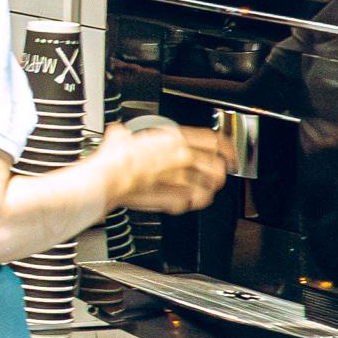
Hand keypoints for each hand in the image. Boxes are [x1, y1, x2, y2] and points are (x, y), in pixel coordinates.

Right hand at [103, 117, 229, 215]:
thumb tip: (118, 134)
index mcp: (173, 138)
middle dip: (221, 173)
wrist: (110, 176)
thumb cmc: (114, 158)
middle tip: (218, 176)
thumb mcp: (119, 137)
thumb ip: (123, 135)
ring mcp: (182, 178)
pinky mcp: (176, 197)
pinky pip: (194, 202)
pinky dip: (192, 204)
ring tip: (204, 192)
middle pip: (217, 165)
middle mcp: (183, 157)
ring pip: (211, 185)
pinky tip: (187, 203)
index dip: (226, 148)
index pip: (214, 140)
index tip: (227, 154)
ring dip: (208, 189)